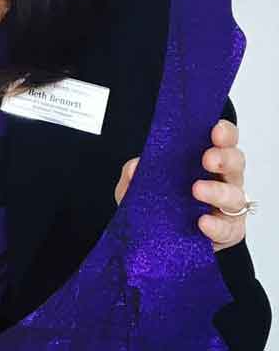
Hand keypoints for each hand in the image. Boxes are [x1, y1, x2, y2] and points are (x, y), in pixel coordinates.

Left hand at [114, 120, 249, 251]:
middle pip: (236, 163)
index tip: (215, 130)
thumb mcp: (135, 186)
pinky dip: (217, 225)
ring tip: (197, 190)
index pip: (223, 141)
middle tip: (208, 159)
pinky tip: (203, 222)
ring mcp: (227, 207)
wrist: (151, 240)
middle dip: (224, 158)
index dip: (225, 133)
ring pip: (235, 195)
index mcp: (204, 161)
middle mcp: (221, 180)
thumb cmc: (153, 204)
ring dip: (218, 191)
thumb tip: (135, 166)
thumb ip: (133, 174)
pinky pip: (229, 229)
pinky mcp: (227, 232)